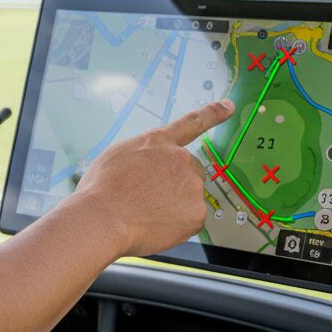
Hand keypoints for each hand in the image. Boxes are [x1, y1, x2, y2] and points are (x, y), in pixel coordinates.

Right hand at [74, 99, 234, 260]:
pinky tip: (155, 224)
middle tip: (150, 196)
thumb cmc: (102, 188)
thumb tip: (148, 170)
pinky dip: (177, 224)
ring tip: (146, 211)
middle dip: (176, 182)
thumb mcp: (118, 156)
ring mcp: (191, 186)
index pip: (191, 123)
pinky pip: (190, 219)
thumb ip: (143, 156)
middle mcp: (180, 159)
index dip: (212, 114)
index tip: (229, 106)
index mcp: (158, 141)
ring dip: (174, 204)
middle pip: (189, 171)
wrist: (103, 218)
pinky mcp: (197, 213)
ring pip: (189, 197)